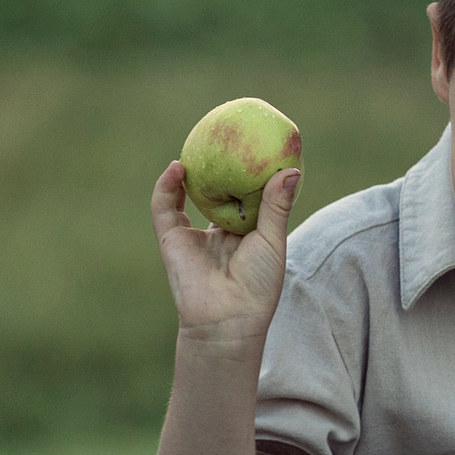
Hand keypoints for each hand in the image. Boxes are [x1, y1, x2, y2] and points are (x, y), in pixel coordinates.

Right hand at [151, 159, 298, 344]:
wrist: (227, 318)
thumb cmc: (258, 285)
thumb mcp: (273, 240)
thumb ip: (276, 205)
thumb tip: (290, 169)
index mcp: (246, 235)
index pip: (248, 199)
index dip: (252, 176)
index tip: (261, 148)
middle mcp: (219, 233)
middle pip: (218, 193)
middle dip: (220, 168)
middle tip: (227, 136)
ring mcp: (194, 236)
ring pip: (189, 196)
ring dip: (192, 172)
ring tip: (199, 144)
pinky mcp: (172, 239)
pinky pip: (164, 206)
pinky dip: (166, 186)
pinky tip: (177, 166)